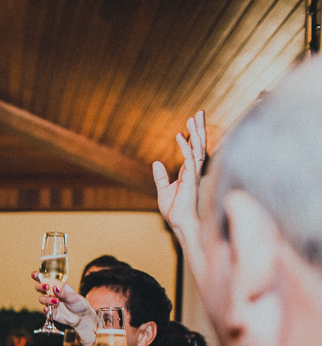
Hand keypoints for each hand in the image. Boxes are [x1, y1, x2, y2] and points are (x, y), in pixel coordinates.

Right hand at [32, 275, 96, 345]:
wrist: (82, 317)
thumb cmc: (79, 304)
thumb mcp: (73, 297)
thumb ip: (63, 293)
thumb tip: (54, 287)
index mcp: (57, 286)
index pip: (46, 279)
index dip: (38, 276)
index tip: (35, 274)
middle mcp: (52, 293)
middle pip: (39, 288)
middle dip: (40, 287)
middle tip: (47, 287)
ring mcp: (50, 303)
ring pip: (41, 299)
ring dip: (47, 299)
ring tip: (56, 301)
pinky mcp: (50, 312)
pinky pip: (44, 311)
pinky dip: (44, 310)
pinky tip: (47, 309)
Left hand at [153, 111, 206, 238]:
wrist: (179, 222)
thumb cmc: (174, 210)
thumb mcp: (163, 190)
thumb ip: (161, 176)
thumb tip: (156, 162)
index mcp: (189, 172)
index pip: (194, 149)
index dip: (194, 135)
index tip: (192, 121)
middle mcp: (194, 170)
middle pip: (199, 144)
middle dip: (200, 128)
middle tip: (200, 112)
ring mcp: (194, 173)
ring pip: (198, 148)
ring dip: (196, 132)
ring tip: (194, 117)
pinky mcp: (191, 178)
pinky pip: (188, 158)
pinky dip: (184, 146)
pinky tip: (179, 136)